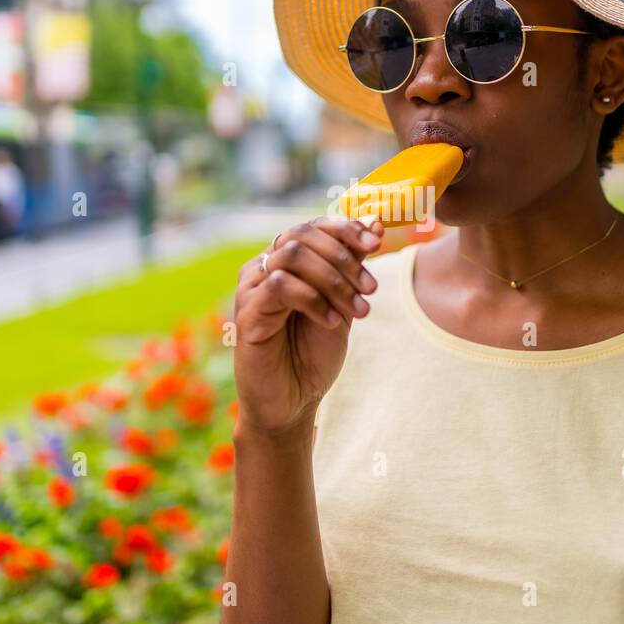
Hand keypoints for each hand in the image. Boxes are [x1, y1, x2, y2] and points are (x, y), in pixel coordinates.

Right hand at [233, 215, 384, 436]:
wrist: (293, 402)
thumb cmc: (313, 354)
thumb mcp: (343, 303)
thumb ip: (353, 266)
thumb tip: (375, 222)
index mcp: (285, 263)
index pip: (313, 226)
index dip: (346, 228)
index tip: (377, 242)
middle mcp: (264, 268)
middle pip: (302, 235)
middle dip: (345, 258)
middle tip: (371, 288)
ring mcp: (251, 288)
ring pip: (292, 256)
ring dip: (334, 279)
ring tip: (358, 310)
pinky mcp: (246, 312)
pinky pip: (280, 286)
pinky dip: (313, 299)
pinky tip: (332, 322)